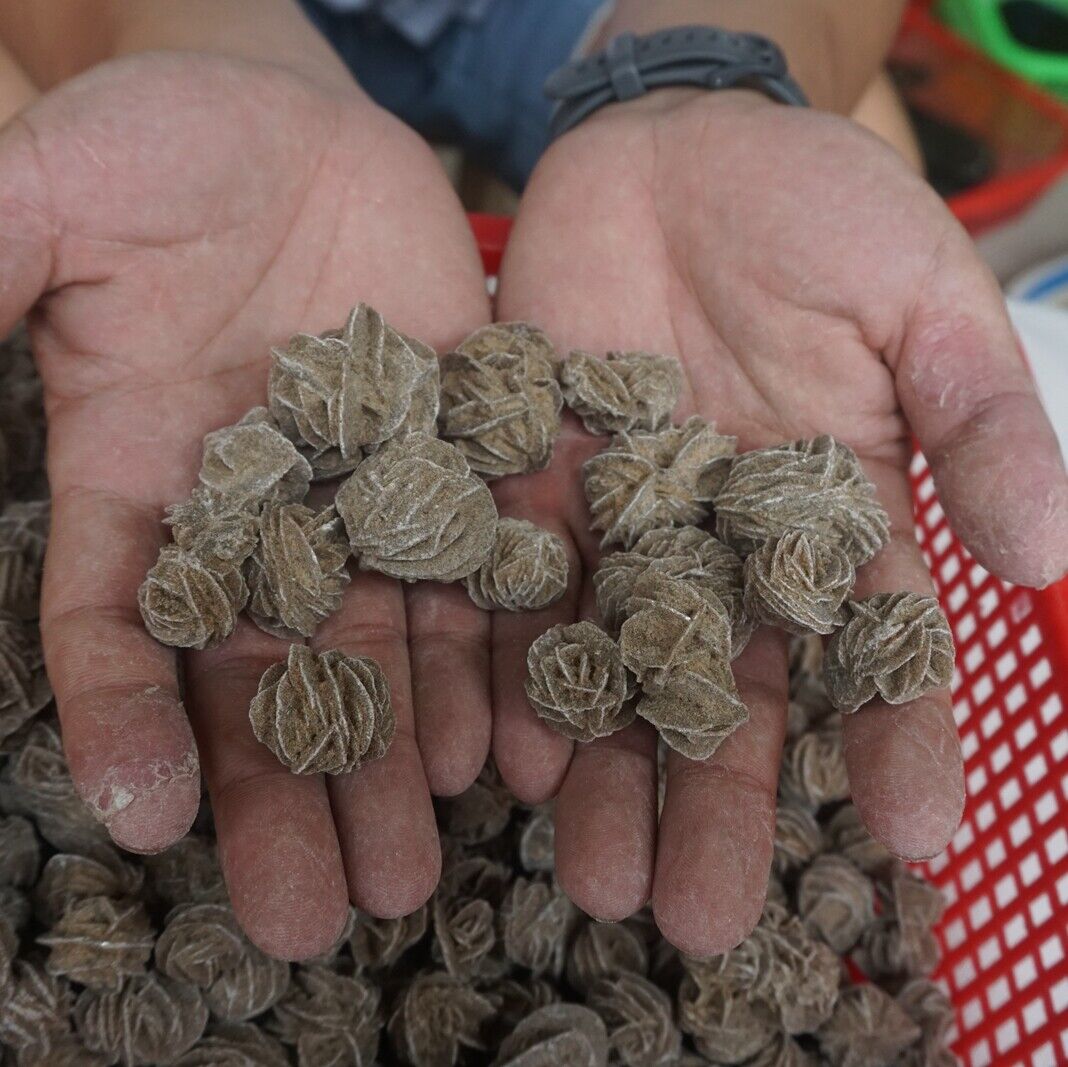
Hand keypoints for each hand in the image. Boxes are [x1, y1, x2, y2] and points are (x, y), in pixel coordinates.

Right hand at [0, 51, 492, 957]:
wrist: (297, 128)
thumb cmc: (164, 146)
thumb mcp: (60, 190)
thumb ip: (1, 263)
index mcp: (143, 478)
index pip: (117, 625)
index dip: (125, 720)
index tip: (142, 822)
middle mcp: (261, 515)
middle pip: (268, 677)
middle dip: (290, 793)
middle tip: (316, 916)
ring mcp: (371, 496)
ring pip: (383, 652)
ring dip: (396, 759)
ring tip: (415, 869)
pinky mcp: (467, 462)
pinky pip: (483, 574)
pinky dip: (493, 659)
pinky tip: (503, 748)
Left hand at [494, 89, 1067, 956]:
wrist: (679, 147)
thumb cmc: (819, 209)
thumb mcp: (924, 299)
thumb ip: (978, 420)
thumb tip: (1051, 553)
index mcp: (830, 514)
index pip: (874, 648)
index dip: (897, 737)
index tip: (913, 838)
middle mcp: (721, 543)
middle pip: (723, 692)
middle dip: (715, 804)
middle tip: (704, 925)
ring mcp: (619, 522)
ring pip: (612, 668)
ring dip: (607, 775)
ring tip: (594, 880)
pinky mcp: (529, 484)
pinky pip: (519, 591)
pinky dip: (515, 670)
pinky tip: (512, 756)